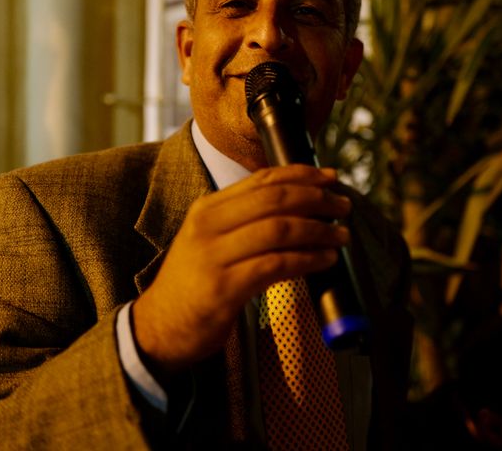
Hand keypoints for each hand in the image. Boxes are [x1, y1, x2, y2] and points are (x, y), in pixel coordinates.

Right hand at [132, 164, 350, 373]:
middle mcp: (209, 225)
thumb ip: (243, 220)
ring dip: (319, 230)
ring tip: (342, 234)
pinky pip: (276, 265)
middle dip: (317, 198)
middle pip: (275, 199)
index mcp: (208, 208)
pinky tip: (326, 260)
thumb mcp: (210, 239)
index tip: (331, 177)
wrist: (158, 327)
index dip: (302, 174)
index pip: (262, 179)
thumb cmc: (195, 281)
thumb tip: (298, 207)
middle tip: (344, 205)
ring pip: (279, 229)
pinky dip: (307, 259)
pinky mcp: (223, 288)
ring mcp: (214, 256)